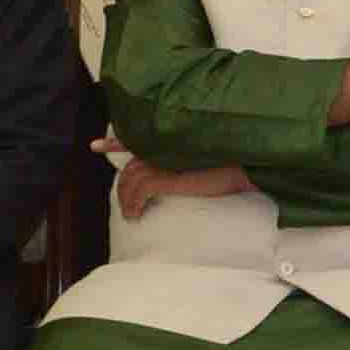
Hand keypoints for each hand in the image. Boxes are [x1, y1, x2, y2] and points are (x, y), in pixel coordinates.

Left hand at [108, 143, 252, 219]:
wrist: (252, 164)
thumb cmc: (239, 161)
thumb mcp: (209, 156)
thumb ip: (189, 156)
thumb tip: (179, 172)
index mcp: (174, 137)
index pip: (138, 136)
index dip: (115, 141)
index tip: (96, 145)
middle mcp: (166, 143)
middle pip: (132, 164)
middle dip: (123, 184)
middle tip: (126, 203)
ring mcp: (166, 157)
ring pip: (131, 177)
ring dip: (127, 198)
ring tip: (131, 213)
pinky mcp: (168, 174)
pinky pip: (139, 189)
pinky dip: (133, 202)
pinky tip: (136, 213)